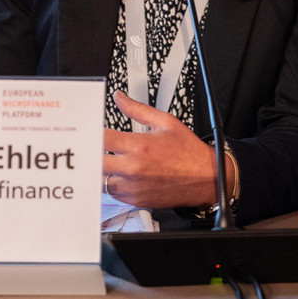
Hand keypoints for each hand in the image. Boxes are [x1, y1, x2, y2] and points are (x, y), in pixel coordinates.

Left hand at [102, 90, 216, 208]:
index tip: (91, 130)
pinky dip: (113, 184)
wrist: (207, 177)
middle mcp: (133, 168)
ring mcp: (134, 187)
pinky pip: (113, 194)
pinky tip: (121, 175)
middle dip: (92, 153)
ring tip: (109, 162)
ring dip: (102, 171)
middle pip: (95, 162)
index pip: (102, 138)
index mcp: (139, 146)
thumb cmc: (189, 152)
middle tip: (93, 148)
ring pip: (101, 180)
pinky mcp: (137, 200)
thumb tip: (120, 98)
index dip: (92, 133)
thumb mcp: (165, 122)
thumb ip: (137, 109)